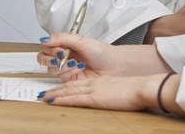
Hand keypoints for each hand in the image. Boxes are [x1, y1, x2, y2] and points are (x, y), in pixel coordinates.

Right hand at [38, 33, 168, 77]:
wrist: (115, 66)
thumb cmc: (103, 52)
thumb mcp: (81, 40)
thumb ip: (61, 38)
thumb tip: (45, 39)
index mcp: (65, 45)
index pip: (47, 46)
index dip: (49, 48)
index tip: (58, 48)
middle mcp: (64, 56)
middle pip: (44, 58)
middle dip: (51, 57)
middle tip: (61, 56)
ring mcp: (66, 68)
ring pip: (51, 69)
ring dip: (62, 66)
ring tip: (76, 63)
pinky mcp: (71, 80)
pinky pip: (60, 79)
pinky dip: (67, 73)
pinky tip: (78, 69)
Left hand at [38, 73, 167, 110]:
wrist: (141, 87)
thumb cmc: (137, 90)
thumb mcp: (121, 89)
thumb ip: (113, 93)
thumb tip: (112, 98)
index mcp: (100, 82)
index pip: (78, 84)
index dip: (66, 87)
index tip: (57, 90)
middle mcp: (93, 84)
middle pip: (70, 86)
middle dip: (56, 90)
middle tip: (43, 93)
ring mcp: (93, 90)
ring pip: (68, 91)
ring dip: (55, 94)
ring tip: (43, 97)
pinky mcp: (95, 98)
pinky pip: (74, 99)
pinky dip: (62, 100)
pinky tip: (54, 101)